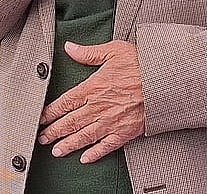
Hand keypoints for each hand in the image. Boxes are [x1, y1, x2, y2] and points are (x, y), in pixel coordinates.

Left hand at [38, 40, 145, 163]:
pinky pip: (107, 146)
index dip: (50, 112)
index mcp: (93, 87)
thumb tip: (70, 48)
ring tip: (56, 151)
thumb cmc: (142, 63)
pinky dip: (95, 154)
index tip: (41, 118)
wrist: (165, 80)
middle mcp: (98, 107)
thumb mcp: (114, 50)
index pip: (65, 103)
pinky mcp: (125, 131)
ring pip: (84, 137)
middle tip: (42, 138)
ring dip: (68, 144)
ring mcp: (111, 121)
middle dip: (54, 131)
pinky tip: (85, 158)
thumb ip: (89, 53)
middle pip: (70, 122)